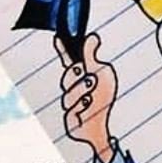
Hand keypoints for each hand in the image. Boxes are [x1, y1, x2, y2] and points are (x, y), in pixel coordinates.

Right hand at [57, 34, 117, 162]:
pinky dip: (82, 109)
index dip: (63, 48)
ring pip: (69, 95)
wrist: (100, 126)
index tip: (59, 37)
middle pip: (68, 76)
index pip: (69, 59)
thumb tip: (91, 37)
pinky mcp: (68, 117)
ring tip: (90, 98)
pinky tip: (87, 108)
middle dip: (77, 77)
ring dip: (83, 95)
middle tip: (89, 79)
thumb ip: (92, 59)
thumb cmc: (101, 99)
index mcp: (81, 74)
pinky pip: (72, 111)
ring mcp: (69, 101)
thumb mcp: (102, 75)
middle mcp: (72, 86)